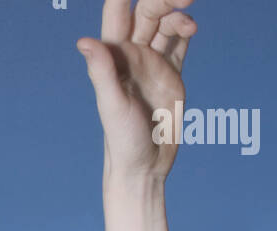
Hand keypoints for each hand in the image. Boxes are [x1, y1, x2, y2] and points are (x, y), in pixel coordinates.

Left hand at [77, 0, 196, 181]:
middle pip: (148, 10)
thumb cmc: (122, 142)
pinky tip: (192, 28)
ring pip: (166, 23)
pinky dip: (186, 30)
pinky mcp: (171, 76)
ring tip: (190, 18)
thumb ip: (102, 72)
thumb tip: (84, 42)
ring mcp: (154, 64)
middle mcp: (133, 55)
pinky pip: (179, 43)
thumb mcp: (112, 107)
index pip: (117, 10)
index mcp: (115, 56)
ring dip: (178, 11)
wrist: (144, 169)